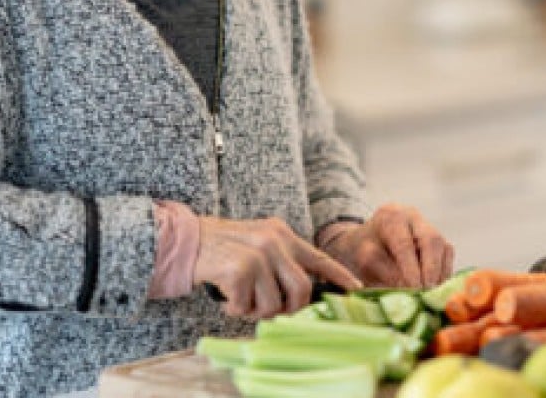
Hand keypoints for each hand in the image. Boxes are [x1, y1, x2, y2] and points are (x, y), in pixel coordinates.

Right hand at [193, 216, 360, 318]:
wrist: (187, 240)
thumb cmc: (224, 248)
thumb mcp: (259, 243)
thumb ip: (282, 260)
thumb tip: (302, 294)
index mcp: (282, 234)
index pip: (319, 258)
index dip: (340, 276)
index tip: (357, 289)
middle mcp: (273, 241)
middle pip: (302, 289)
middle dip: (289, 308)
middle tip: (269, 310)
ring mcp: (257, 254)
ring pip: (272, 303)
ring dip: (255, 311)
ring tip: (241, 300)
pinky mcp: (238, 269)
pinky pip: (246, 306)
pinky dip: (235, 310)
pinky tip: (227, 299)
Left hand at [321, 203, 453, 288]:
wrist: (366, 241)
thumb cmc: (363, 251)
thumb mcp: (365, 260)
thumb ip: (384, 271)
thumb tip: (408, 287)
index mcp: (390, 217)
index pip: (404, 243)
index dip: (411, 268)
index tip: (414, 288)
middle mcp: (412, 216)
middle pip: (431, 240)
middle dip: (431, 269)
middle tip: (427, 292)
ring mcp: (428, 225)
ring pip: (443, 247)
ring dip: (439, 273)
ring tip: (432, 295)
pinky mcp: (438, 239)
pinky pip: (447, 255)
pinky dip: (443, 273)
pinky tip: (435, 289)